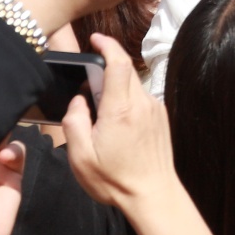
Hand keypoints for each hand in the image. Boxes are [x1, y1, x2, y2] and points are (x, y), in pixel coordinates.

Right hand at [61, 33, 178, 213]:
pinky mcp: (161, 117)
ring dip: (115, 90)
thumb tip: (78, 100)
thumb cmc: (115, 180)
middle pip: (124, 71)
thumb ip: (74, 121)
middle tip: (88, 93)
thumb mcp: (80, 156)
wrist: (153, 195)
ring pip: (132, 85)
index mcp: (120, 109)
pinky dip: (126, 102)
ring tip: (103, 119)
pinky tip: (118, 128)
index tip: (95, 40)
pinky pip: (140, 98)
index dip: (107, 45)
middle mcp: (142, 103)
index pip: (118, 62)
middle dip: (105, 72)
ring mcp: (155, 109)